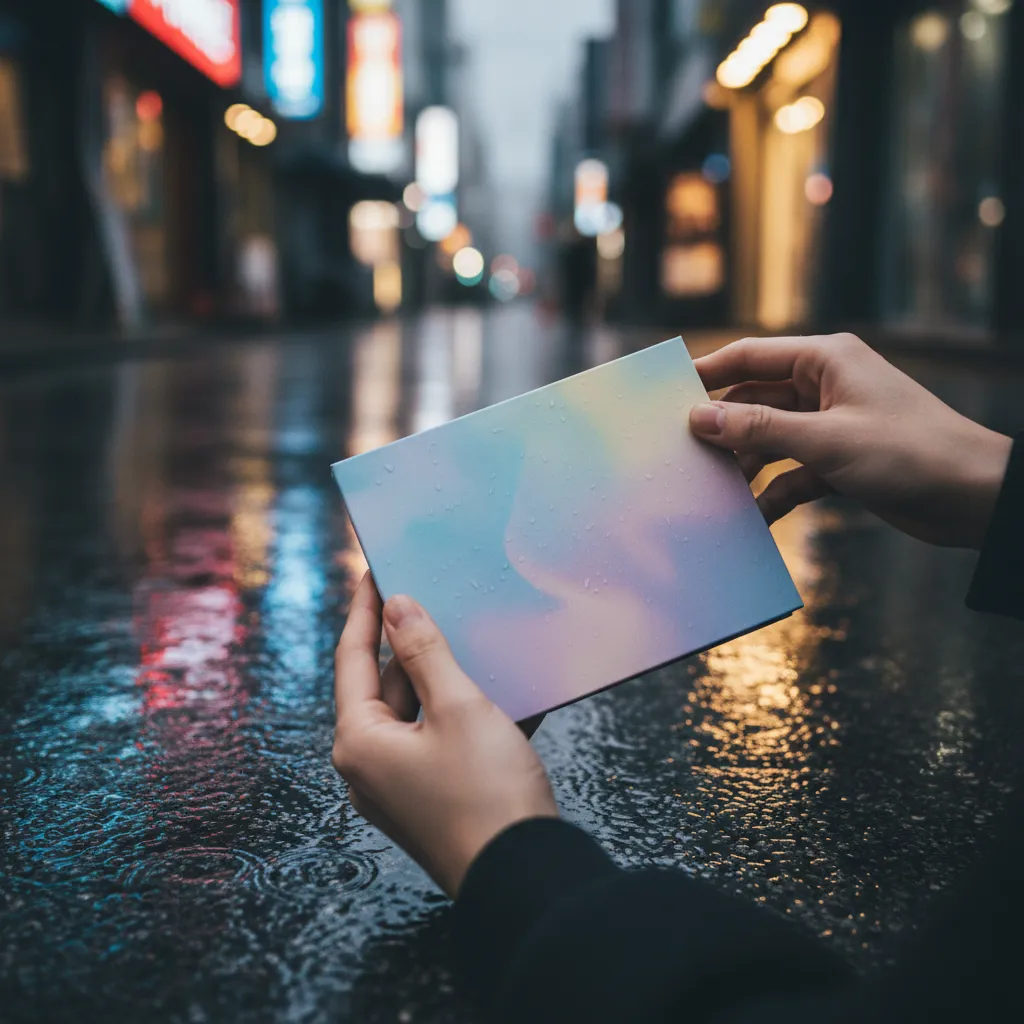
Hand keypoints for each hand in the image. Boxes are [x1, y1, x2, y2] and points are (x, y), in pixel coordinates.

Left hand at [332, 573, 558, 897]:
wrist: (523, 875)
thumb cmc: (487, 793)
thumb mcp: (458, 708)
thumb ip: (425, 651)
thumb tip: (397, 607)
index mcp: (359, 741)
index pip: (353, 658)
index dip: (365, 610)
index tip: (375, 571)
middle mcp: (369, 765)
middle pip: (384, 685)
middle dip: (410, 644)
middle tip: (429, 597)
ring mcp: (399, 786)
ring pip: (416, 712)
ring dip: (443, 677)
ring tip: (470, 637)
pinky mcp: (431, 798)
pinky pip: (439, 739)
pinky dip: (462, 712)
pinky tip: (499, 689)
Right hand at [690, 334, 1011, 548]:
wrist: (974, 498)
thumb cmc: (911, 453)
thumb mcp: (826, 440)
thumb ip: (759, 428)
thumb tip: (700, 419)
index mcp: (826, 360)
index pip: (751, 357)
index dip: (708, 372)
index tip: (667, 393)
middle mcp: (826, 387)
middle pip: (755, 400)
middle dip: (724, 428)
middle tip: (683, 452)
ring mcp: (832, 425)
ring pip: (770, 439)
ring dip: (746, 464)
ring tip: (714, 491)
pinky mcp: (840, 462)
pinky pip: (792, 472)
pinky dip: (774, 492)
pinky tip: (755, 516)